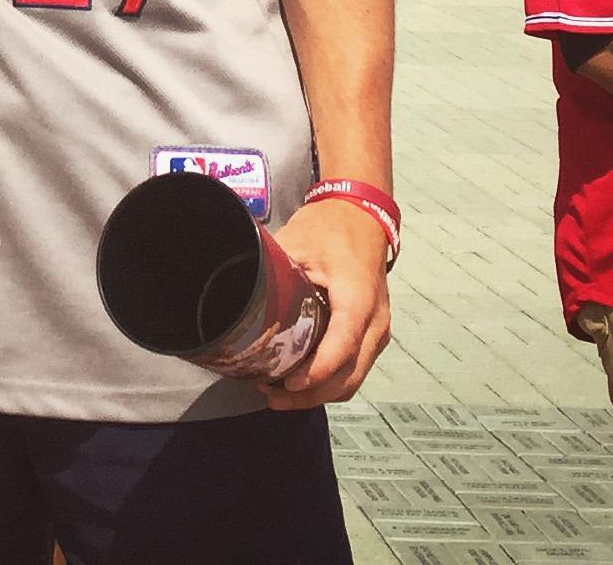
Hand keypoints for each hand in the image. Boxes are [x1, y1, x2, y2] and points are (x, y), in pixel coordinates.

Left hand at [265, 198, 390, 408]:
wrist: (363, 216)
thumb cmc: (330, 227)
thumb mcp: (296, 242)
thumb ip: (273, 270)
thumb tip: (236, 289)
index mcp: (358, 297)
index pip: (341, 346)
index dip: (315, 372)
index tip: (285, 383)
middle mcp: (375, 322)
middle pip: (348, 376)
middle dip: (311, 395)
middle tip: (272, 396)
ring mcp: (377, 332)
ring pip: (353, 380)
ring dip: (319, 394)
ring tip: (279, 394)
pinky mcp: (372, 335)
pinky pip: (355, 369)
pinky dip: (329, 382)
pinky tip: (301, 381)